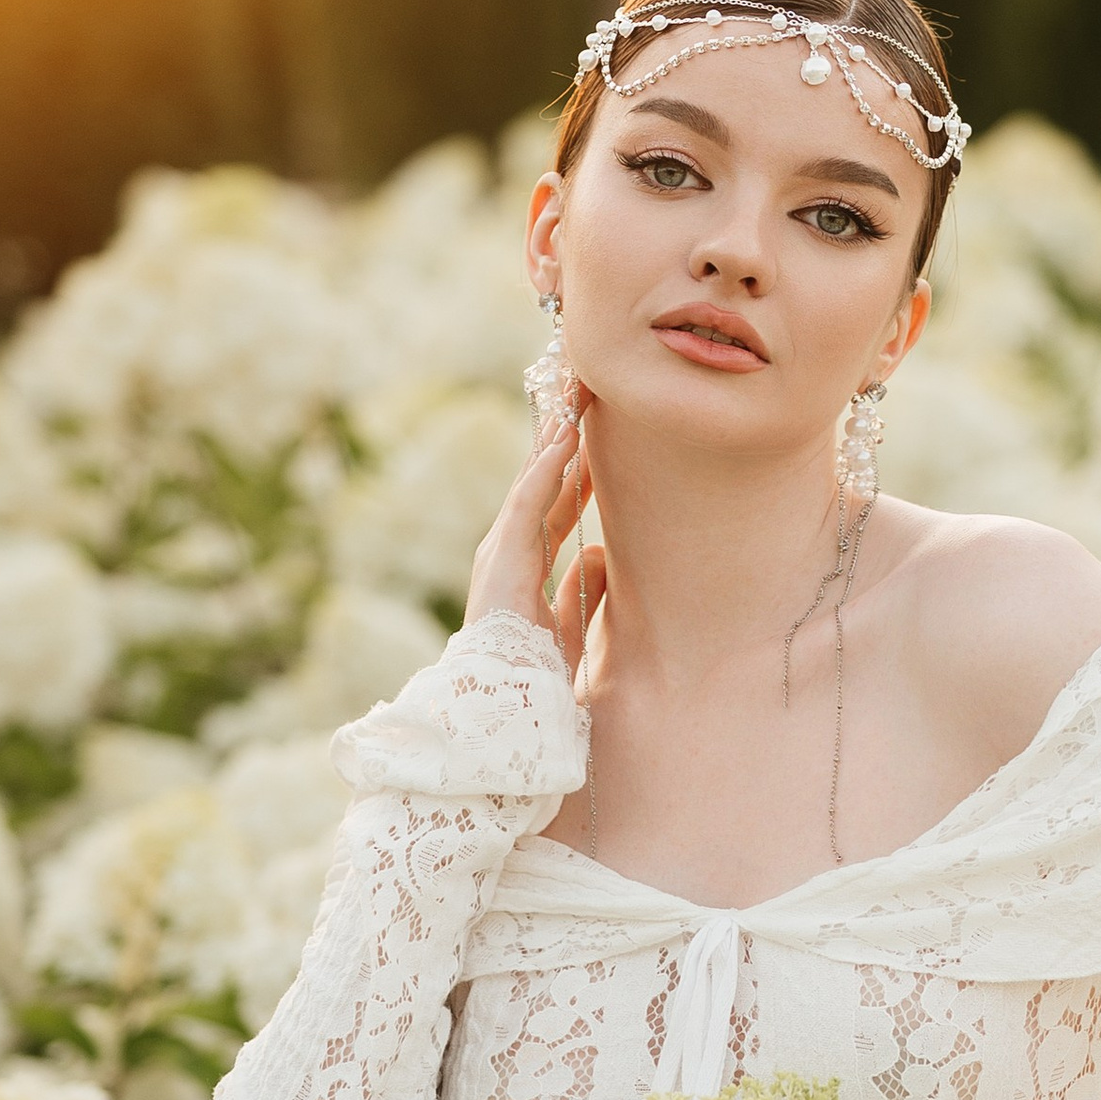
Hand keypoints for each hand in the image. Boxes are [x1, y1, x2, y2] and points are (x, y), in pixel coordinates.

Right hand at [463, 404, 604, 672]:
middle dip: (562, 438)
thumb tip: (599, 553)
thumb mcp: (570, 622)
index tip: (594, 431)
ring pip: (532, 481)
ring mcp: (501, 549)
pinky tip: (565, 438)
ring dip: (554, 438)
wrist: (504, 705)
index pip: (552, 503)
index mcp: (526, 562)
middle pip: (540, 482)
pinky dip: (546, 469)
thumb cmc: (532, 672)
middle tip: (582, 393)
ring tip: (574, 396)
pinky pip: (528, 502)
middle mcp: (509, 548)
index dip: (573, 467)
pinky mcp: (503, 556)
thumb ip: (582, 588)